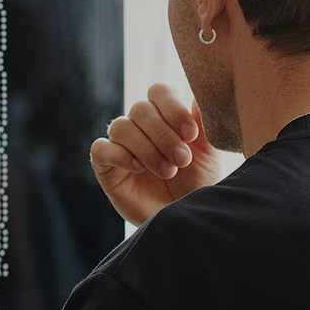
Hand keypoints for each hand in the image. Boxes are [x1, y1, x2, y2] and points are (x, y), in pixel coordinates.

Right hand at [89, 83, 225, 224]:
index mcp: (164, 116)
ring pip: (121, 127)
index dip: (173, 108)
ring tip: (167, 171)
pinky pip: (101, 149)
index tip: (191, 134)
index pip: (159, 92)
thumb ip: (204, 121)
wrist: (184, 217)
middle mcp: (140, 127)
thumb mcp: (208, 152)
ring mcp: (121, 145)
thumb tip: (203, 92)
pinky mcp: (105, 167)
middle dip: (164, 135)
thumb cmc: (197, 184)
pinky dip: (121, 156)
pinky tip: (139, 170)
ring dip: (146, 148)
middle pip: (140, 108)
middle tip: (182, 160)